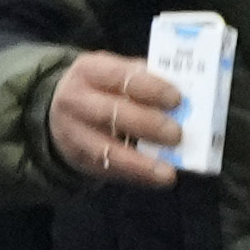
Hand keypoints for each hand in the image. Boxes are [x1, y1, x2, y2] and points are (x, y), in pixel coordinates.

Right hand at [43, 49, 193, 186]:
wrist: (61, 111)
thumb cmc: (103, 90)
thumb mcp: (116, 75)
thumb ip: (146, 81)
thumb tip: (188, 94)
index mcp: (89, 70)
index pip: (120, 77)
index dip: (151, 88)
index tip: (176, 99)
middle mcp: (75, 100)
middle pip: (111, 113)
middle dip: (147, 124)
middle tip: (177, 134)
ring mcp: (73, 132)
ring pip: (105, 149)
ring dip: (140, 163)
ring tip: (167, 172)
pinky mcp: (78, 158)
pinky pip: (108, 170)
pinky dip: (135, 176)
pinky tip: (157, 179)